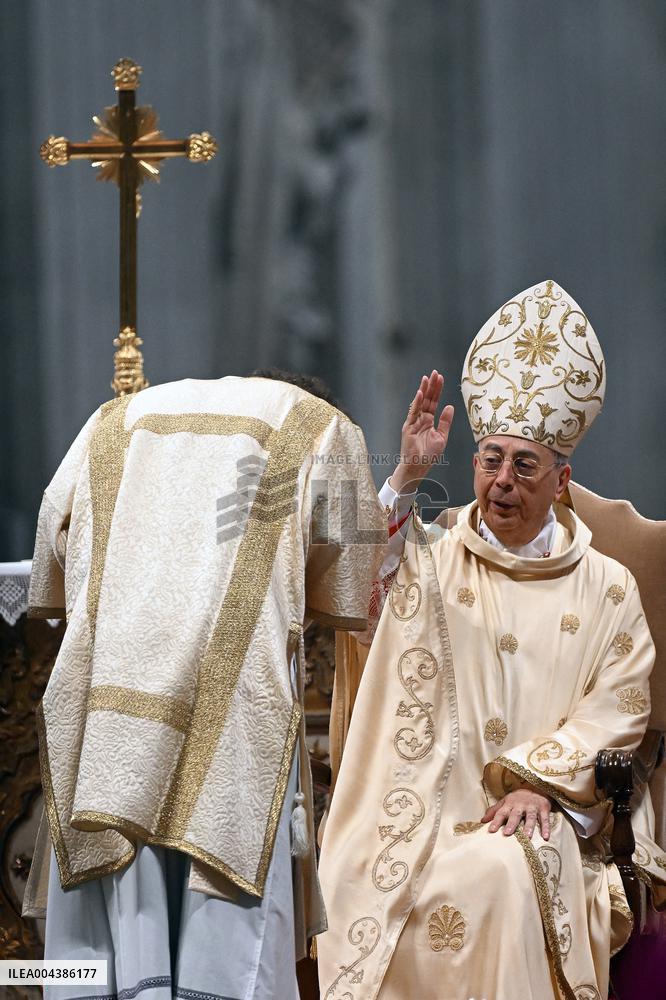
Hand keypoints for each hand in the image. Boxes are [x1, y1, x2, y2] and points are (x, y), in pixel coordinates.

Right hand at [390, 370, 453, 494]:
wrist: (418, 467)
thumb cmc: (429, 455)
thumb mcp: (441, 437)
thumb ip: (445, 422)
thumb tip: (450, 406)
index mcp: (429, 421)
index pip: (434, 402)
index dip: (437, 391)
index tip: (441, 378)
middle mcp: (421, 419)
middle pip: (427, 399)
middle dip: (431, 386)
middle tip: (435, 373)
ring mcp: (414, 422)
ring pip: (419, 403)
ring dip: (423, 390)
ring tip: (427, 378)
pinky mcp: (408, 427)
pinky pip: (413, 413)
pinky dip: (416, 403)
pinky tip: (420, 393)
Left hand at [482, 786, 551, 839]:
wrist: (536, 786)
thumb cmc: (518, 798)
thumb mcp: (505, 802)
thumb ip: (494, 811)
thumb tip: (482, 821)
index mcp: (510, 803)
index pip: (501, 813)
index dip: (496, 821)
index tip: (491, 830)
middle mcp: (521, 805)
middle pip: (515, 814)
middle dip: (512, 823)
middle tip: (507, 833)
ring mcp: (532, 806)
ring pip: (531, 817)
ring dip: (529, 826)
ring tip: (527, 837)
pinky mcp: (544, 808)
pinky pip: (545, 819)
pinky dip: (546, 828)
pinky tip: (546, 837)